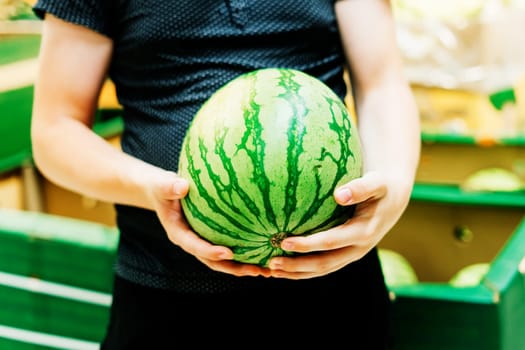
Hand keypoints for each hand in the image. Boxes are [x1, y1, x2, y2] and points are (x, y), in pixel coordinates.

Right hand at [151, 171, 270, 277]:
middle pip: (213, 261)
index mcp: (179, 234)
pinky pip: (228, 247)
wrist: (163, 192)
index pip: (195, 246)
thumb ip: (169, 186)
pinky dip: (244, 253)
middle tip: (255, 270)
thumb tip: (182, 186)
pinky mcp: (211, 238)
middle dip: (234, 268)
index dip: (211, 252)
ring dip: (243, 266)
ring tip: (266, 270)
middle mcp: (191, 243)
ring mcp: (201, 242)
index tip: (229, 253)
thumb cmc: (162, 187)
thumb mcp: (162, 185)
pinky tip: (264, 251)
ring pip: (223, 260)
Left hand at [267, 171, 410, 279]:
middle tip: (271, 263)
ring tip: (270, 270)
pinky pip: (322, 266)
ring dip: (296, 273)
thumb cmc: (381, 186)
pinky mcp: (345, 255)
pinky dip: (302, 270)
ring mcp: (351, 255)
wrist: (393, 199)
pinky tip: (282, 267)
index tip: (284, 242)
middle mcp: (358, 249)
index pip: (331, 242)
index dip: (307, 245)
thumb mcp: (377, 183)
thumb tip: (339, 194)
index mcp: (364, 233)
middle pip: (323, 264)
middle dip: (297, 266)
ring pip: (321, 270)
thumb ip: (360, 187)